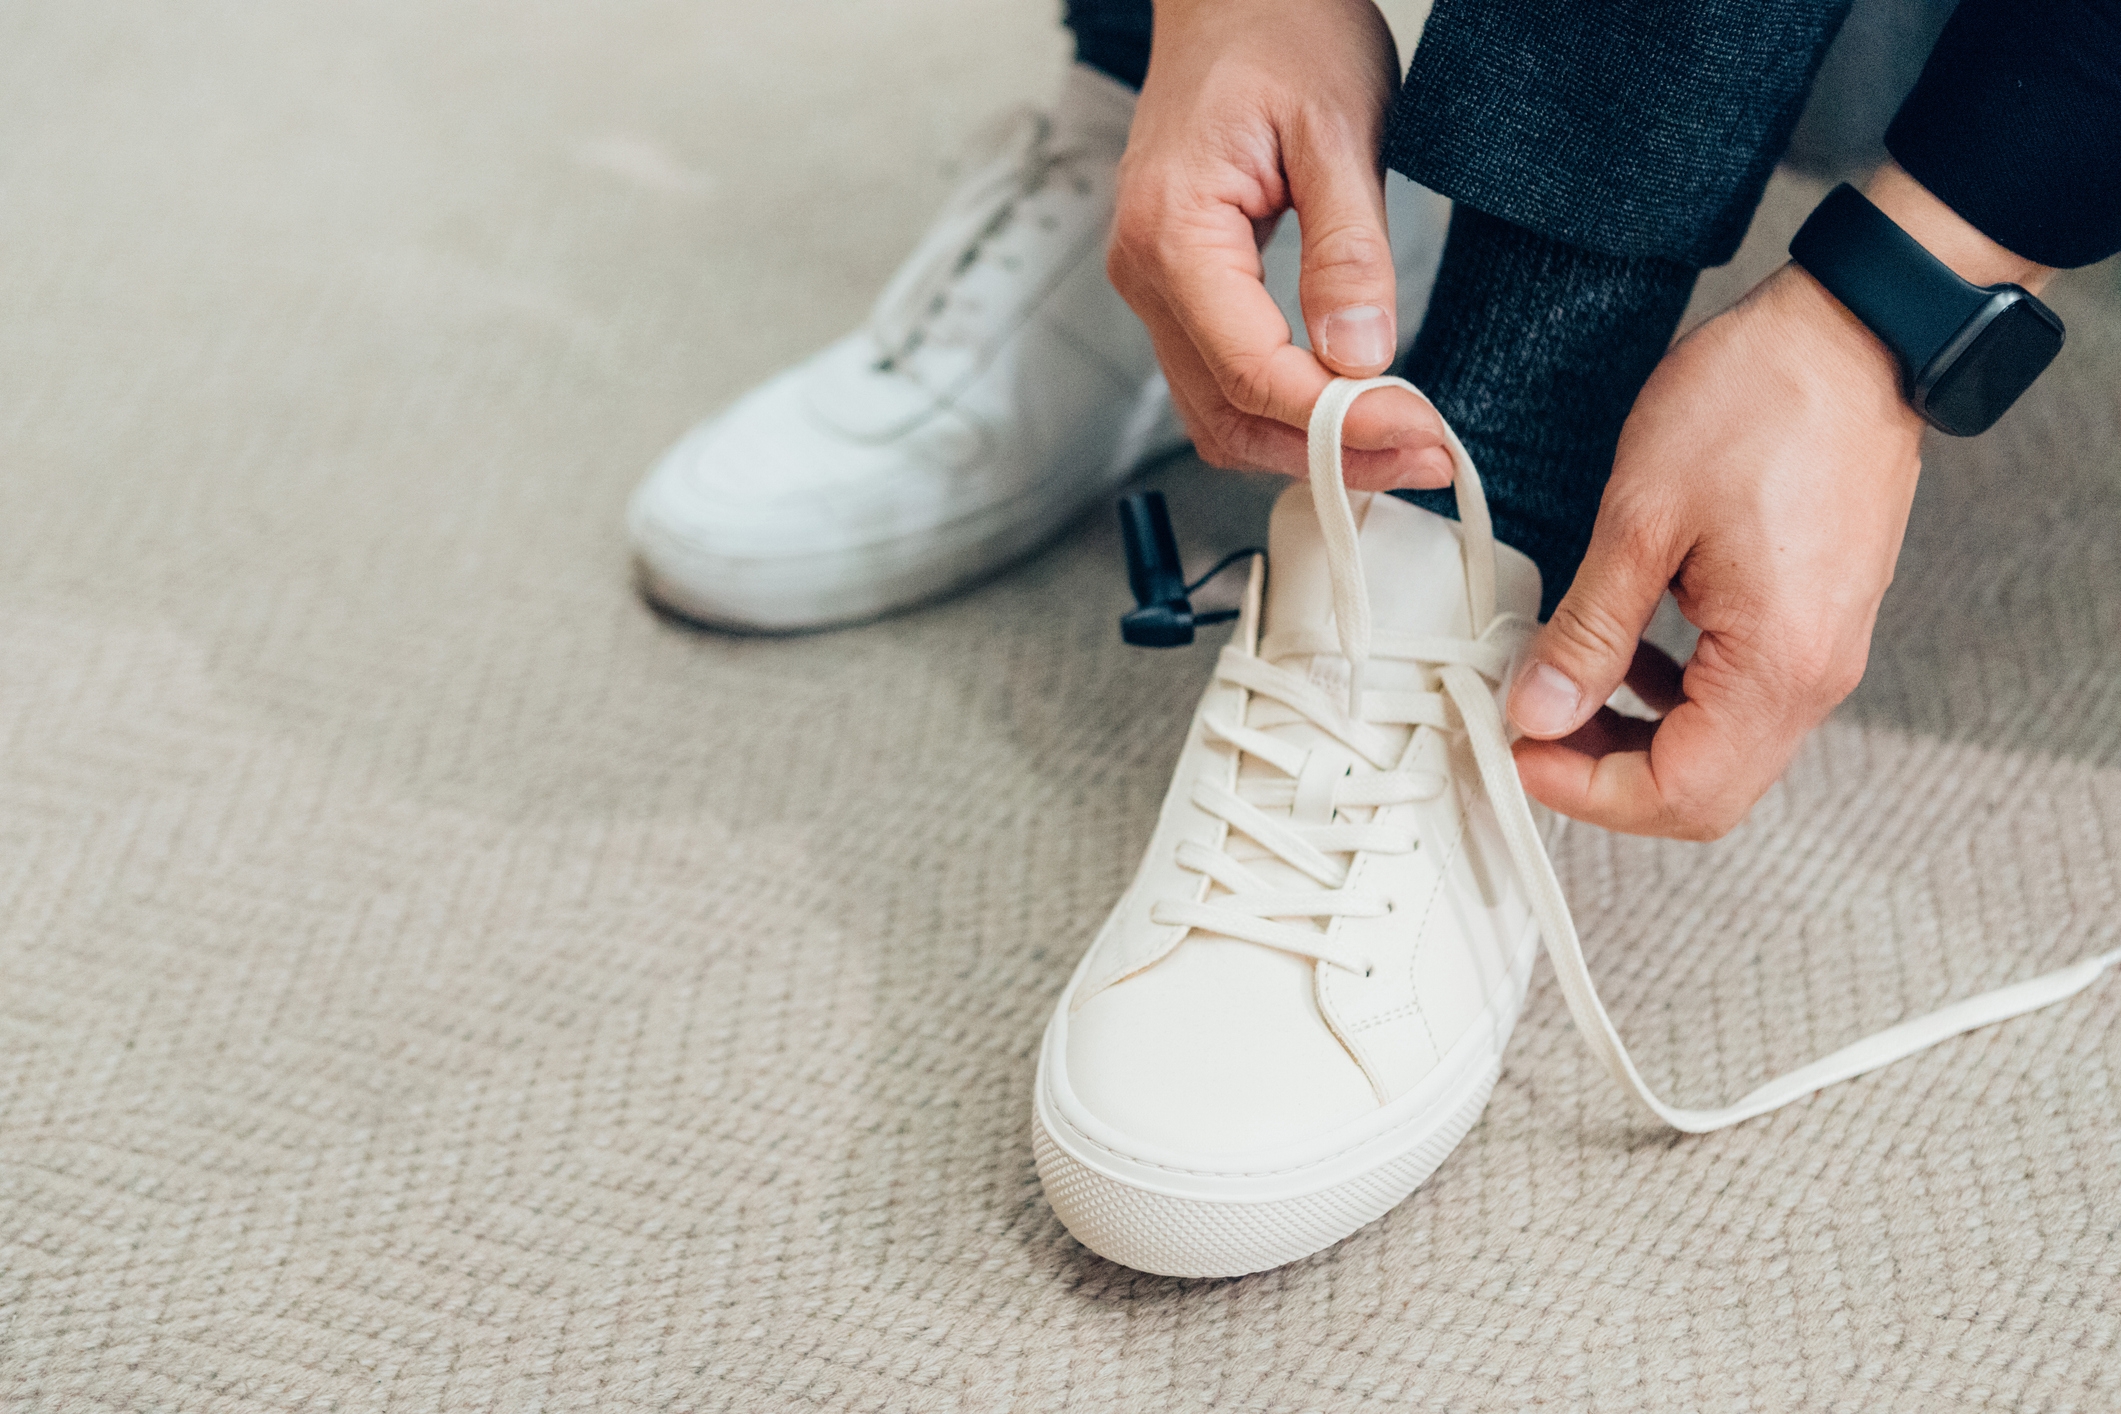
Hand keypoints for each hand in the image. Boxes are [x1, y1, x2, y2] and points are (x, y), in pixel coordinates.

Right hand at [1108, 0, 1450, 489]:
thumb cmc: (1279, 29)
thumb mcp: (1340, 127)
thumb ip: (1347, 248)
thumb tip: (1360, 357)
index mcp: (1174, 233)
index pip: (1252, 371)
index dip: (1338, 422)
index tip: (1422, 431)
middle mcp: (1147, 274)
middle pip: (1228, 415)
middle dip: (1328, 454)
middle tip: (1427, 457)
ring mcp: (1156, 288)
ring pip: (1219, 415)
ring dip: (1306, 448)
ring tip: (1401, 446)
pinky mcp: (1180, 291)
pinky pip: (1222, 382)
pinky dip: (1284, 414)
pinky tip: (1351, 414)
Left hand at [1505, 165, 2055, 839]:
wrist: (1854, 332)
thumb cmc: (1759, 401)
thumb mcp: (1642, 517)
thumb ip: (1590, 631)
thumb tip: (1540, 710)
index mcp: (1778, 665)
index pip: (1681, 795)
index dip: (1586, 792)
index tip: (1520, 746)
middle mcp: (1814, 677)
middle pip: (1704, 793)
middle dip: (1606, 777)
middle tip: (1534, 728)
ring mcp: (1821, 652)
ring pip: (1718, 751)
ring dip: (1633, 737)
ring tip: (1563, 684)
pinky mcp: (1813, 622)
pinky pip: (1738, 698)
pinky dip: (1670, 696)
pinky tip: (1626, 646)